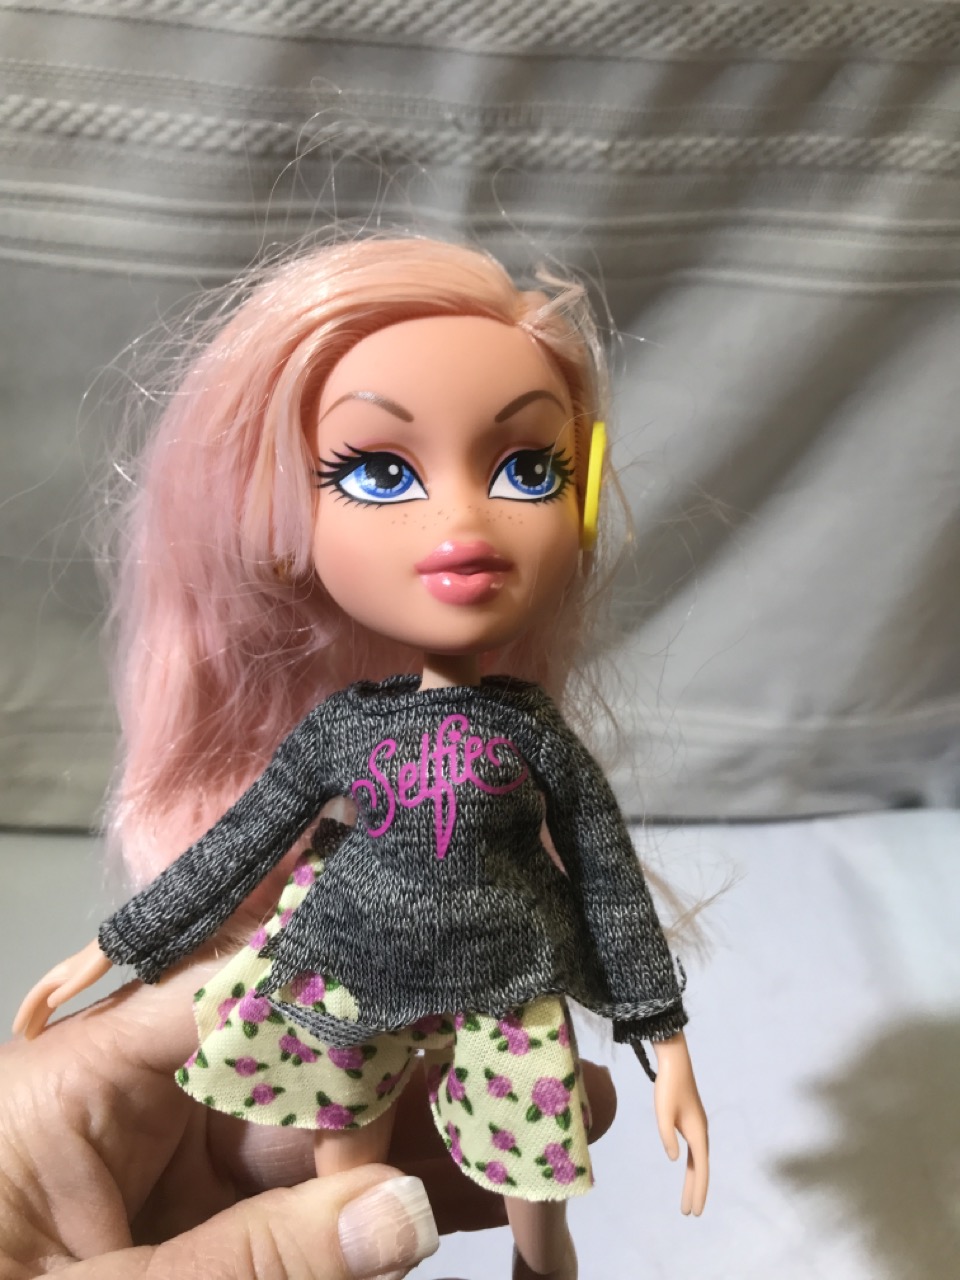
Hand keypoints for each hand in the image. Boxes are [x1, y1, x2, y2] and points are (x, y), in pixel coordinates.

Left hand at [2, 959, 616, 1275]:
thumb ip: (251, 1265)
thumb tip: (405, 1214)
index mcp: (84, 1079)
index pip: (231, 994)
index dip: (345, 979)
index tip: (456, 972)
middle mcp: (147, 1104)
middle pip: (305, 1063)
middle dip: (424, 1064)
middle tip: (538, 1050)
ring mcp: (190, 1171)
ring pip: (331, 1136)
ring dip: (436, 1135)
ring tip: (551, 1115)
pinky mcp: (219, 1230)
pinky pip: (318, 1210)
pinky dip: (395, 1210)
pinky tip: (488, 1197)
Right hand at [12, 938, 112, 1038]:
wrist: (108, 948)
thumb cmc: (95, 964)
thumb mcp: (81, 980)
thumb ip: (66, 992)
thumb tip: (49, 1004)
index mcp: (53, 978)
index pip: (33, 999)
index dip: (24, 1015)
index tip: (16, 1031)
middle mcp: (54, 979)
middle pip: (38, 1001)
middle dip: (31, 1019)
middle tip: (26, 1038)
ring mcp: (62, 979)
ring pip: (45, 1000)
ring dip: (39, 1015)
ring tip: (35, 1032)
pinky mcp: (71, 980)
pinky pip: (54, 997)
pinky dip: (49, 1008)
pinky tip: (51, 1013)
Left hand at [652, 1031, 708, 1215]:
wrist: (675, 1063)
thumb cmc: (667, 1087)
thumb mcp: (663, 1113)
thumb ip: (668, 1137)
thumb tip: (674, 1159)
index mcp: (698, 1134)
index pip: (700, 1170)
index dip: (698, 1191)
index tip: (695, 1211)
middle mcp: (701, 1133)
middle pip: (700, 1169)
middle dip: (695, 1191)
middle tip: (690, 1213)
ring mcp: (697, 1128)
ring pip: (698, 1161)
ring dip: (693, 1180)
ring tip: (688, 1199)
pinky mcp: (691, 1122)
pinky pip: (694, 1151)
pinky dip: (692, 1166)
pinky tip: (687, 1170)